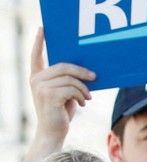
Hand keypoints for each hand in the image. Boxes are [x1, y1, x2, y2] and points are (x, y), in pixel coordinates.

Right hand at [29, 26, 95, 143]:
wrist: (54, 132)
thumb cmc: (61, 112)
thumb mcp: (65, 92)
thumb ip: (68, 80)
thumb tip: (88, 70)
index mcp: (37, 76)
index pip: (36, 55)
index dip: (39, 42)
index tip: (43, 28)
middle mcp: (36, 79)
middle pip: (63, 66)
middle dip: (82, 71)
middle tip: (94, 77)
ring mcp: (40, 87)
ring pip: (70, 79)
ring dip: (83, 89)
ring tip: (87, 98)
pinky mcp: (48, 95)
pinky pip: (72, 89)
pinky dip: (81, 96)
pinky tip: (82, 104)